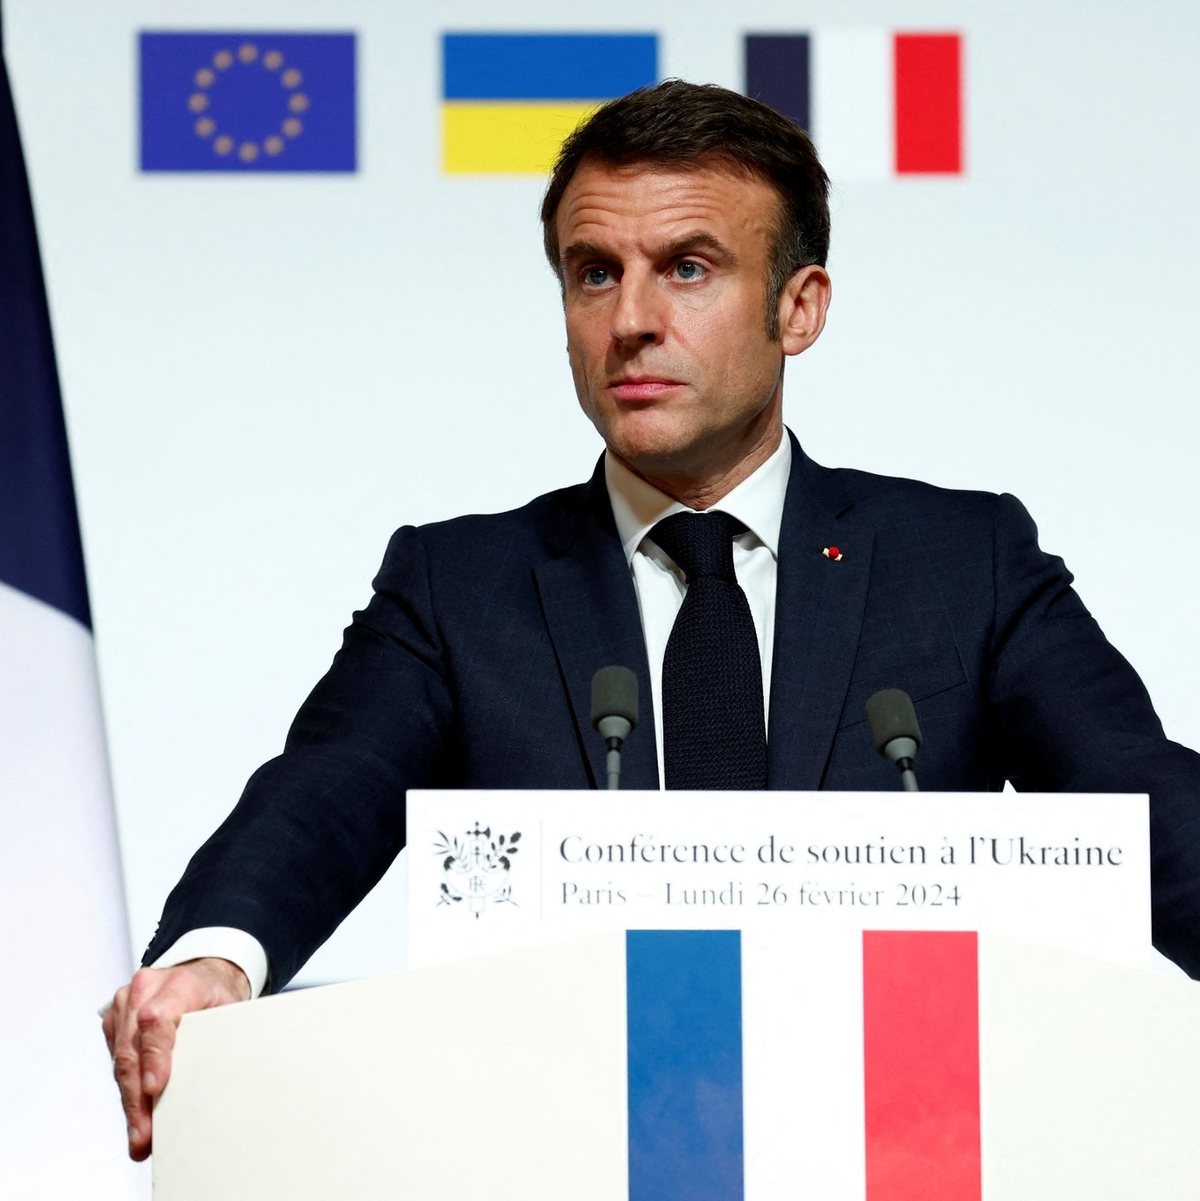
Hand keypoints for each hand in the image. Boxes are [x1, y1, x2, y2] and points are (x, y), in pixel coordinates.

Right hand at [101, 958, 250, 1159]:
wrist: (200, 973)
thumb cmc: (214, 993)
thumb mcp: (228, 1007)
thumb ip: (220, 1034)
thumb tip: (222, 1079)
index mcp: (179, 983)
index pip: (156, 1019)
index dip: (154, 1056)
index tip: (156, 1087)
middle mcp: (145, 990)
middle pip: (133, 1048)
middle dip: (138, 1097)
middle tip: (144, 1134)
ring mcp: (125, 1005)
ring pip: (120, 1060)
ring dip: (130, 1102)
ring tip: (140, 1135)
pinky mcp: (114, 1021)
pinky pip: (116, 1062)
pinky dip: (127, 1090)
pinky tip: (136, 1114)